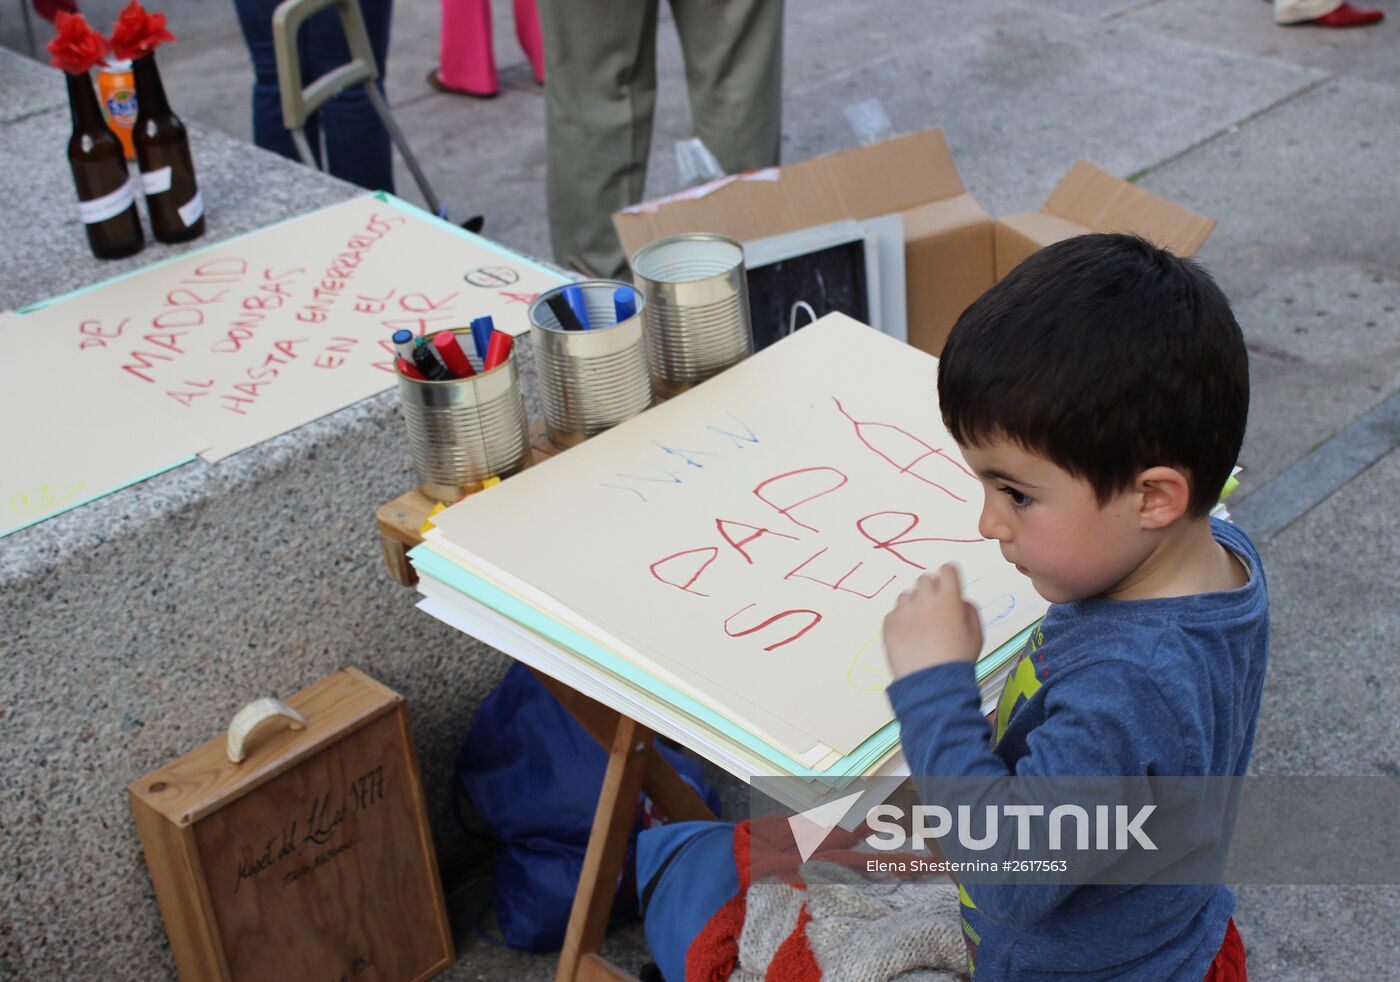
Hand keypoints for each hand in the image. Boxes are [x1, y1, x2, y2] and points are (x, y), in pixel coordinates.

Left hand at [882, 564, 983, 679]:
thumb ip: (969, 610)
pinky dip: (902, 620)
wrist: (932, 685)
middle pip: (925, 579)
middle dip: (932, 590)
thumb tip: (958, 599)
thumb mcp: (977, 634)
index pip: (947, 570)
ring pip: (907, 595)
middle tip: (935, 609)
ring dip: (915, 604)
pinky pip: (894, 612)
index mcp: (949, 600)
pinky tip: (910, 637)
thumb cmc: (957, 660)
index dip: (949, 577)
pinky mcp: (889, 624)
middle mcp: (924, 601)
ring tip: (921, 627)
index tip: (948, 585)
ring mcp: (904, 612)